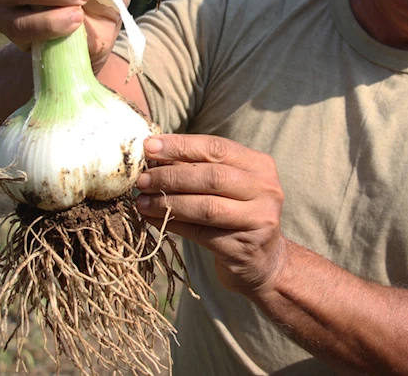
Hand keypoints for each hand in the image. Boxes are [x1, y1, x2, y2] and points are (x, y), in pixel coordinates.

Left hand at [135, 134, 287, 295]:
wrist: (263, 261)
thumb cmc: (236, 213)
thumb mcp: (228, 185)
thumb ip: (200, 167)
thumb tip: (153, 154)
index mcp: (260, 165)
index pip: (216, 148)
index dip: (180, 146)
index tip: (148, 147)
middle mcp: (266, 190)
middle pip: (211, 177)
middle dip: (171, 176)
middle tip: (142, 180)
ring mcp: (258, 220)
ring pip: (206, 207)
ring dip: (168, 202)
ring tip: (141, 201)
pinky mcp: (243, 247)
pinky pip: (200, 233)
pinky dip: (172, 224)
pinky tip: (151, 219)